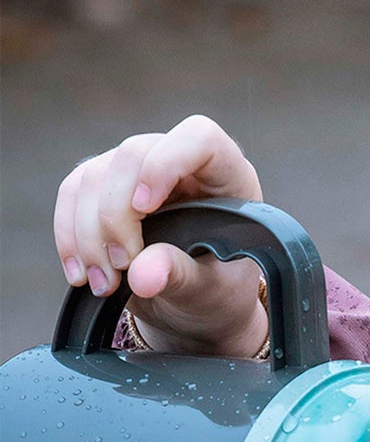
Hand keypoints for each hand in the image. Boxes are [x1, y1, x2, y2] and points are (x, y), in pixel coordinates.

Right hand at [54, 114, 267, 356]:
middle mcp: (181, 162)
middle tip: (123, 267)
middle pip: (132, 156)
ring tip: (105, 283)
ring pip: (94, 176)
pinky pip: (72, 194)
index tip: (144, 208)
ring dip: (89, 234)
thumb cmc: (216, 288)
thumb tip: (141, 275)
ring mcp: (140, 169)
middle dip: (116, 216)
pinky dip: (70, 236)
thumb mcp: (209, 289)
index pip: (199, 139)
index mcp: (228, 177)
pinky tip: (82, 274)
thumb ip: (180, 275)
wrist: (194, 303)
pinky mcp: (105, 184)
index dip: (165, 165)